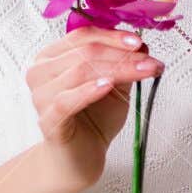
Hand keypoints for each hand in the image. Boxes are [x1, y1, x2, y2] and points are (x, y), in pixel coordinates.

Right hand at [27, 26, 162, 187]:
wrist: (81, 157)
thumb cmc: (93, 119)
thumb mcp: (114, 85)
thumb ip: (122, 63)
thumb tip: (142, 43)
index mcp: (53, 56)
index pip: (82, 36)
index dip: (112, 36)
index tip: (139, 42)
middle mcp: (41, 72)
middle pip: (85, 53)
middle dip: (122, 55)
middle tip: (150, 61)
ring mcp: (41, 96)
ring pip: (80, 72)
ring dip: (118, 70)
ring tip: (143, 72)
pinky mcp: (47, 120)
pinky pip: (66, 101)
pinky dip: (88, 91)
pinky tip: (107, 86)